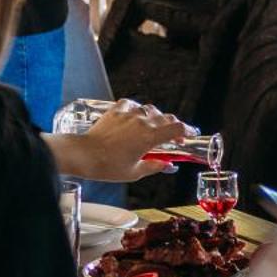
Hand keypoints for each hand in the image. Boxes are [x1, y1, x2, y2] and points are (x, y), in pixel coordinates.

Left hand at [45, 100, 190, 181]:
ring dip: (156, 117)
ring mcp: (128, 115)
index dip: (187, 130)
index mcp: (150, 137)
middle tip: (174, 135)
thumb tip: (168, 165)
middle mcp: (142, 122)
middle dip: (173, 126)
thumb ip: (155, 165)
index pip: (177, 128)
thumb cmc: (108, 166)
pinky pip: (131, 104)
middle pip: (166, 118)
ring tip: (153, 126)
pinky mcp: (115, 111)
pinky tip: (135, 115)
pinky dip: (136, 109)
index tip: (191, 134)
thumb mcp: (135, 172)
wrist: (84, 155)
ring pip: (150, 110)